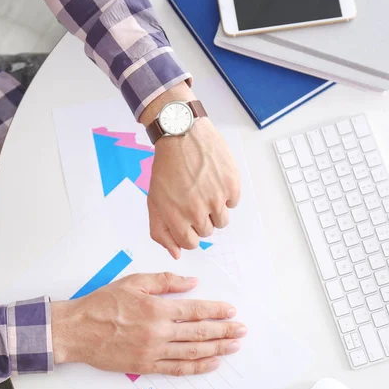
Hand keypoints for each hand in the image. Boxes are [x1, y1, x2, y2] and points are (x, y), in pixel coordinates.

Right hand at [51, 273, 246, 375]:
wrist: (77, 330)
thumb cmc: (102, 304)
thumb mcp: (134, 282)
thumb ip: (166, 281)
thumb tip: (191, 282)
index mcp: (157, 309)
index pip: (196, 310)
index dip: (217, 311)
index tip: (231, 310)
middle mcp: (158, 332)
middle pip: (200, 332)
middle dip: (224, 331)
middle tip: (241, 330)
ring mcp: (153, 351)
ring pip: (193, 352)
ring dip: (217, 349)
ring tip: (233, 346)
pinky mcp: (146, 366)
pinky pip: (177, 368)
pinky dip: (197, 367)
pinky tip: (211, 363)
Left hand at [148, 117, 240, 258]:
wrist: (182, 134)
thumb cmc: (166, 167)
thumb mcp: (155, 200)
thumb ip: (161, 231)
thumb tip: (176, 254)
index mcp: (176, 217)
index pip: (190, 243)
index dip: (189, 232)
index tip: (188, 220)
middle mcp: (197, 210)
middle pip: (207, 232)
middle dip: (201, 218)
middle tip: (194, 198)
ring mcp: (216, 198)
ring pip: (222, 221)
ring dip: (215, 209)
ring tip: (205, 189)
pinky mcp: (231, 185)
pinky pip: (233, 202)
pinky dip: (226, 193)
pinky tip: (214, 179)